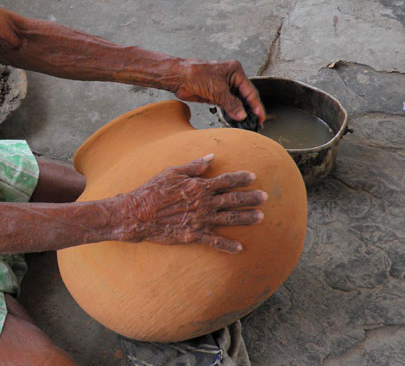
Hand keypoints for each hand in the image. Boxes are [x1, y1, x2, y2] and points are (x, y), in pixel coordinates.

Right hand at [122, 154, 266, 252]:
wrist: (138, 214)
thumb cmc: (152, 190)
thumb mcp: (172, 172)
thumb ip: (194, 166)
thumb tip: (211, 157)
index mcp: (199, 186)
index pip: (226, 180)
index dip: (241, 178)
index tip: (253, 176)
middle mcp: (204, 203)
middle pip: (233, 199)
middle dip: (251, 198)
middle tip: (265, 197)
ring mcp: (201, 220)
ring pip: (230, 219)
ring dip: (247, 218)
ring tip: (260, 217)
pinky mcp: (194, 235)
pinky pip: (215, 242)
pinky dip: (228, 246)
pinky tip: (240, 248)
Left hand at [173, 58, 265, 122]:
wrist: (178, 77)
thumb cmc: (195, 75)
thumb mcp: (218, 90)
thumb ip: (231, 104)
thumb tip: (242, 115)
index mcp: (235, 71)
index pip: (250, 90)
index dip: (256, 105)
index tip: (260, 116)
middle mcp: (231, 78)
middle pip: (245, 96)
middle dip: (250, 109)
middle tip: (255, 122)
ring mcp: (223, 87)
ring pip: (236, 102)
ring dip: (240, 112)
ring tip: (247, 123)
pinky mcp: (215, 95)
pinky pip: (227, 105)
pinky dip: (231, 112)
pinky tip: (235, 120)